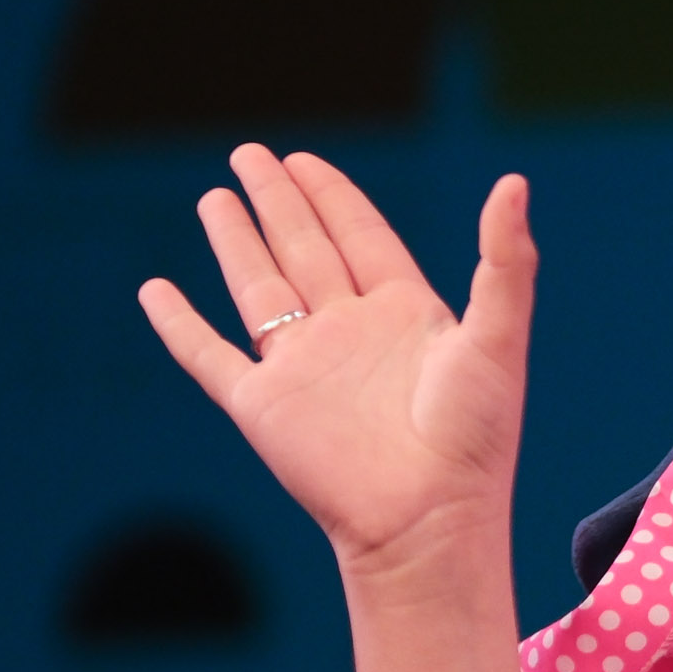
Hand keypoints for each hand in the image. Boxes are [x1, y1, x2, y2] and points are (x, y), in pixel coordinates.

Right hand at [138, 146, 536, 571]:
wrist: (428, 518)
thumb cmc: (476, 436)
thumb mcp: (498, 335)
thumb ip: (505, 260)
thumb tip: (515, 182)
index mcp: (407, 314)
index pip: (362, 237)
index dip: (333, 196)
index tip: (305, 159)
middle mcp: (351, 334)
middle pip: (306, 250)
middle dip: (278, 202)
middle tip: (250, 153)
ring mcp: (303, 369)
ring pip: (258, 289)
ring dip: (235, 243)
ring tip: (215, 198)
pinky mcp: (262, 408)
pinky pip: (208, 356)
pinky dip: (179, 324)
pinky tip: (157, 292)